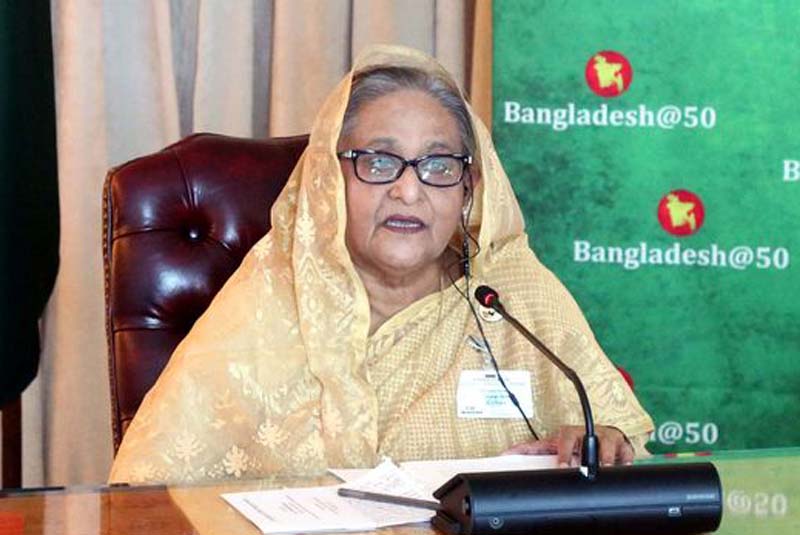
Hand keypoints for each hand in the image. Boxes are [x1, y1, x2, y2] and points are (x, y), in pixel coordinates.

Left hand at [504, 425, 633, 466]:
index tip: (563, 466)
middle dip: (591, 455)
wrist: (599, 437)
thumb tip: (507, 453)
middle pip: (592, 440)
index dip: (565, 451)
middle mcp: (591, 432)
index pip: (567, 437)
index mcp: (571, 433)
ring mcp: (608, 438)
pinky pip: (627, 454)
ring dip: (607, 459)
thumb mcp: (553, 445)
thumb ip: (531, 450)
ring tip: (605, 469)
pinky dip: (625, 461)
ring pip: (610, 446)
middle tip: (587, 469)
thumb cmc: (573, 443)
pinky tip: (622, 466)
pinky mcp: (624, 447)